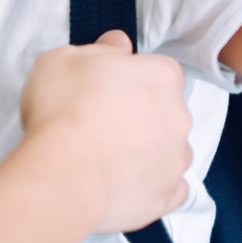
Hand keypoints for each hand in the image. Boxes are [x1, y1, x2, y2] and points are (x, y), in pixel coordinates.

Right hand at [19, 31, 191, 233]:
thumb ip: (99, 49)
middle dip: (143, 115)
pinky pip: (170, 189)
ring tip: (109, 158)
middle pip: (167, 110)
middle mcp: (179, 116)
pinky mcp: (167, 197)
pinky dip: (153, 186)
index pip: (160, 70)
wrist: (64, 173)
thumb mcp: (63, 59)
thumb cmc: (62, 109)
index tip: (108, 89)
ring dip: (149, 151)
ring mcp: (176, 159)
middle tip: (102, 123)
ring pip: (171, 150)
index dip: (134, 79)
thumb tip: (118, 45)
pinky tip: (125, 184)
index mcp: (160, 76)